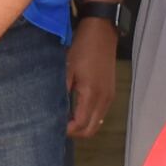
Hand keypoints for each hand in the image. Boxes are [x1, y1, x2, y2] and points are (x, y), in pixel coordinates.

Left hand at [65, 14, 118, 138]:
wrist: (101, 32)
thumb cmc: (82, 48)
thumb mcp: (67, 68)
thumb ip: (62, 91)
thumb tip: (54, 110)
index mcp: (91, 94)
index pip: (81, 124)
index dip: (67, 130)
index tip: (54, 125)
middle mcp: (104, 99)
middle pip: (91, 130)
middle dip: (76, 132)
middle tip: (60, 126)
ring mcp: (109, 97)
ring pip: (97, 123)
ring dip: (83, 125)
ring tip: (66, 119)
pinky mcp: (111, 92)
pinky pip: (101, 114)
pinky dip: (90, 117)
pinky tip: (77, 110)